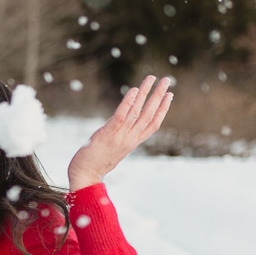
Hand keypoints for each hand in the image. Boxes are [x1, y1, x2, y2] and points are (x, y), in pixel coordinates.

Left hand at [68, 75, 172, 190]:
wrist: (85, 176)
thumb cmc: (95, 164)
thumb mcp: (112, 149)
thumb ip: (118, 137)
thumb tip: (116, 127)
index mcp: (133, 142)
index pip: (153, 124)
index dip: (163, 109)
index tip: (170, 95)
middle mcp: (130, 138)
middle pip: (149, 114)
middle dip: (159, 96)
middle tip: (167, 80)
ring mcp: (120, 136)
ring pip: (138, 111)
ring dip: (146, 93)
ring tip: (152, 78)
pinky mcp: (108, 133)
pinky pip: (121, 115)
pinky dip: (128, 102)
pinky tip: (134, 90)